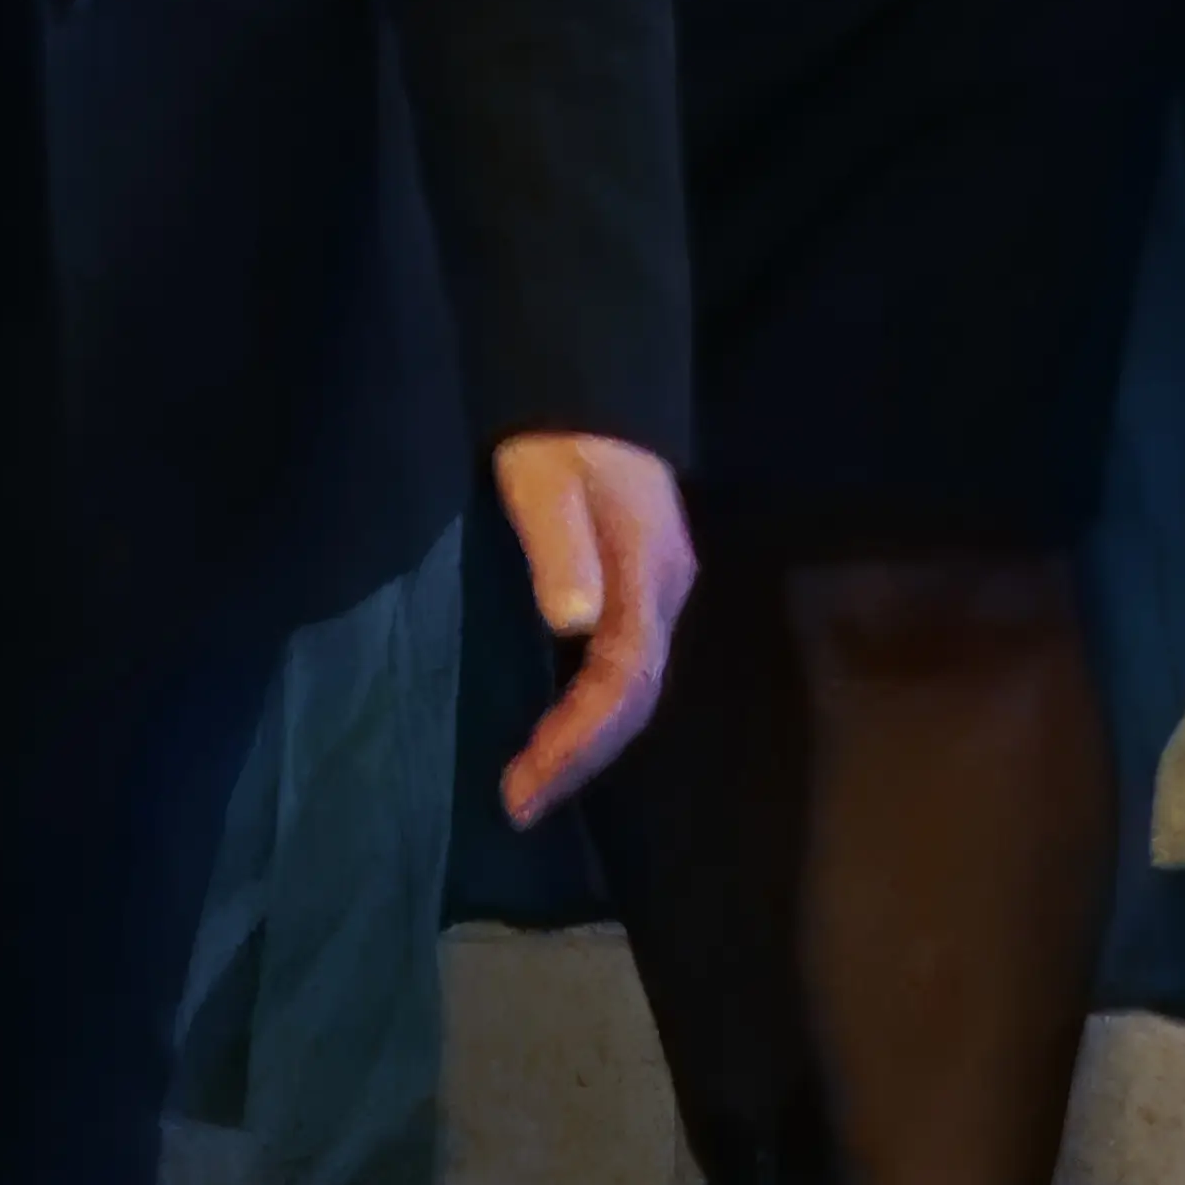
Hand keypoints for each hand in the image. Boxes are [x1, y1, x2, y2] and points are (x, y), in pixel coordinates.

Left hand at [489, 433, 696, 825]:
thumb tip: (574, 622)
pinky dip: (589, 708)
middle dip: (581, 756)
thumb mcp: (543, 480)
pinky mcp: (639, 581)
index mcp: (648, 574)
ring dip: (586, 740)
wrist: (589, 380)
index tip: (526, 784)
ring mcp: (657, 586)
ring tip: (531, 783)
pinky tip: (555, 726)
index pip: (624, 680)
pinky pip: (623, 665)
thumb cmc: (558, 434)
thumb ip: (559, 547)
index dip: (578, 739)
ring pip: (633, 685)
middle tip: (520, 804)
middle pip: (635, 696)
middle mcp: (664, 590)